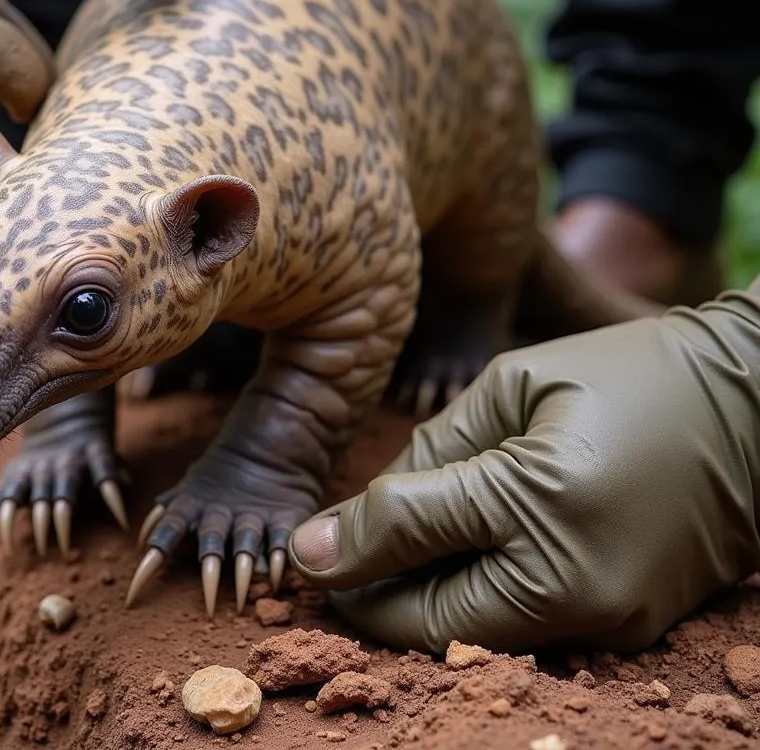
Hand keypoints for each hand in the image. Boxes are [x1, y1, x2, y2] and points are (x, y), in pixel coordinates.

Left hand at [288, 284, 759, 653]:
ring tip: (383, 562)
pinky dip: (472, 605)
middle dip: (368, 599)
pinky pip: (522, 632)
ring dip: (415, 606)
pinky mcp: (630, 630)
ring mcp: (609, 618)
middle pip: (429, 620)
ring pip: (471, 637)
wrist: (750, 403)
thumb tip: (346, 525)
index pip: (408, 541)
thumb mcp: (514, 386)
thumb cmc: (625, 373)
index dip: (340, 550)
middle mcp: (578, 582)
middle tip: (331, 568)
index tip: (296, 551)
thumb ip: (431, 455)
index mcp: (542, 501)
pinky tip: (451, 564)